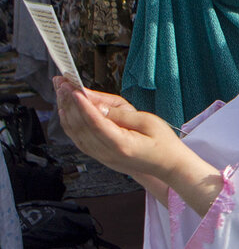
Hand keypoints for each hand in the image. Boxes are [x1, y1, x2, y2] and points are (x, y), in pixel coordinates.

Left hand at [55, 78, 182, 179]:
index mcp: (122, 145)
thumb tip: (97, 106)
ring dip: (66, 110)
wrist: (169, 165)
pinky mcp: (100, 156)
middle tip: (62, 83)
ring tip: (61, 90)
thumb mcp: (149, 122)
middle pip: (81, 126)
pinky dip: (69, 122)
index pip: (96, 123)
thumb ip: (121, 114)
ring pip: (75, 132)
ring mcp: (102, 157)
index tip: (73, 88)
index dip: (83, 105)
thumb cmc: (164, 142)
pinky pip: (78, 138)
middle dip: (69, 102)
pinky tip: (65, 109)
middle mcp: (108, 153)